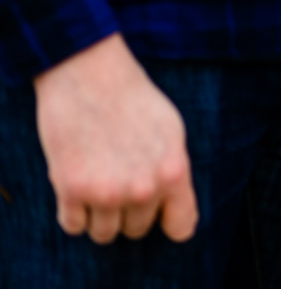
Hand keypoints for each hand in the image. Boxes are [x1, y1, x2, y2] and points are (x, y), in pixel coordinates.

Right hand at [33, 33, 197, 243]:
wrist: (89, 75)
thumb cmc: (133, 99)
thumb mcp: (171, 132)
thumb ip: (173, 171)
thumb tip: (174, 205)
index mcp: (174, 172)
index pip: (181, 227)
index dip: (168, 222)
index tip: (158, 215)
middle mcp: (143, 188)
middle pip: (137, 229)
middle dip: (129, 211)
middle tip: (119, 180)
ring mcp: (107, 192)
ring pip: (104, 234)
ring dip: (100, 215)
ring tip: (98, 182)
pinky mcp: (71, 189)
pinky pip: (73, 226)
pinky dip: (73, 212)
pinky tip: (77, 186)